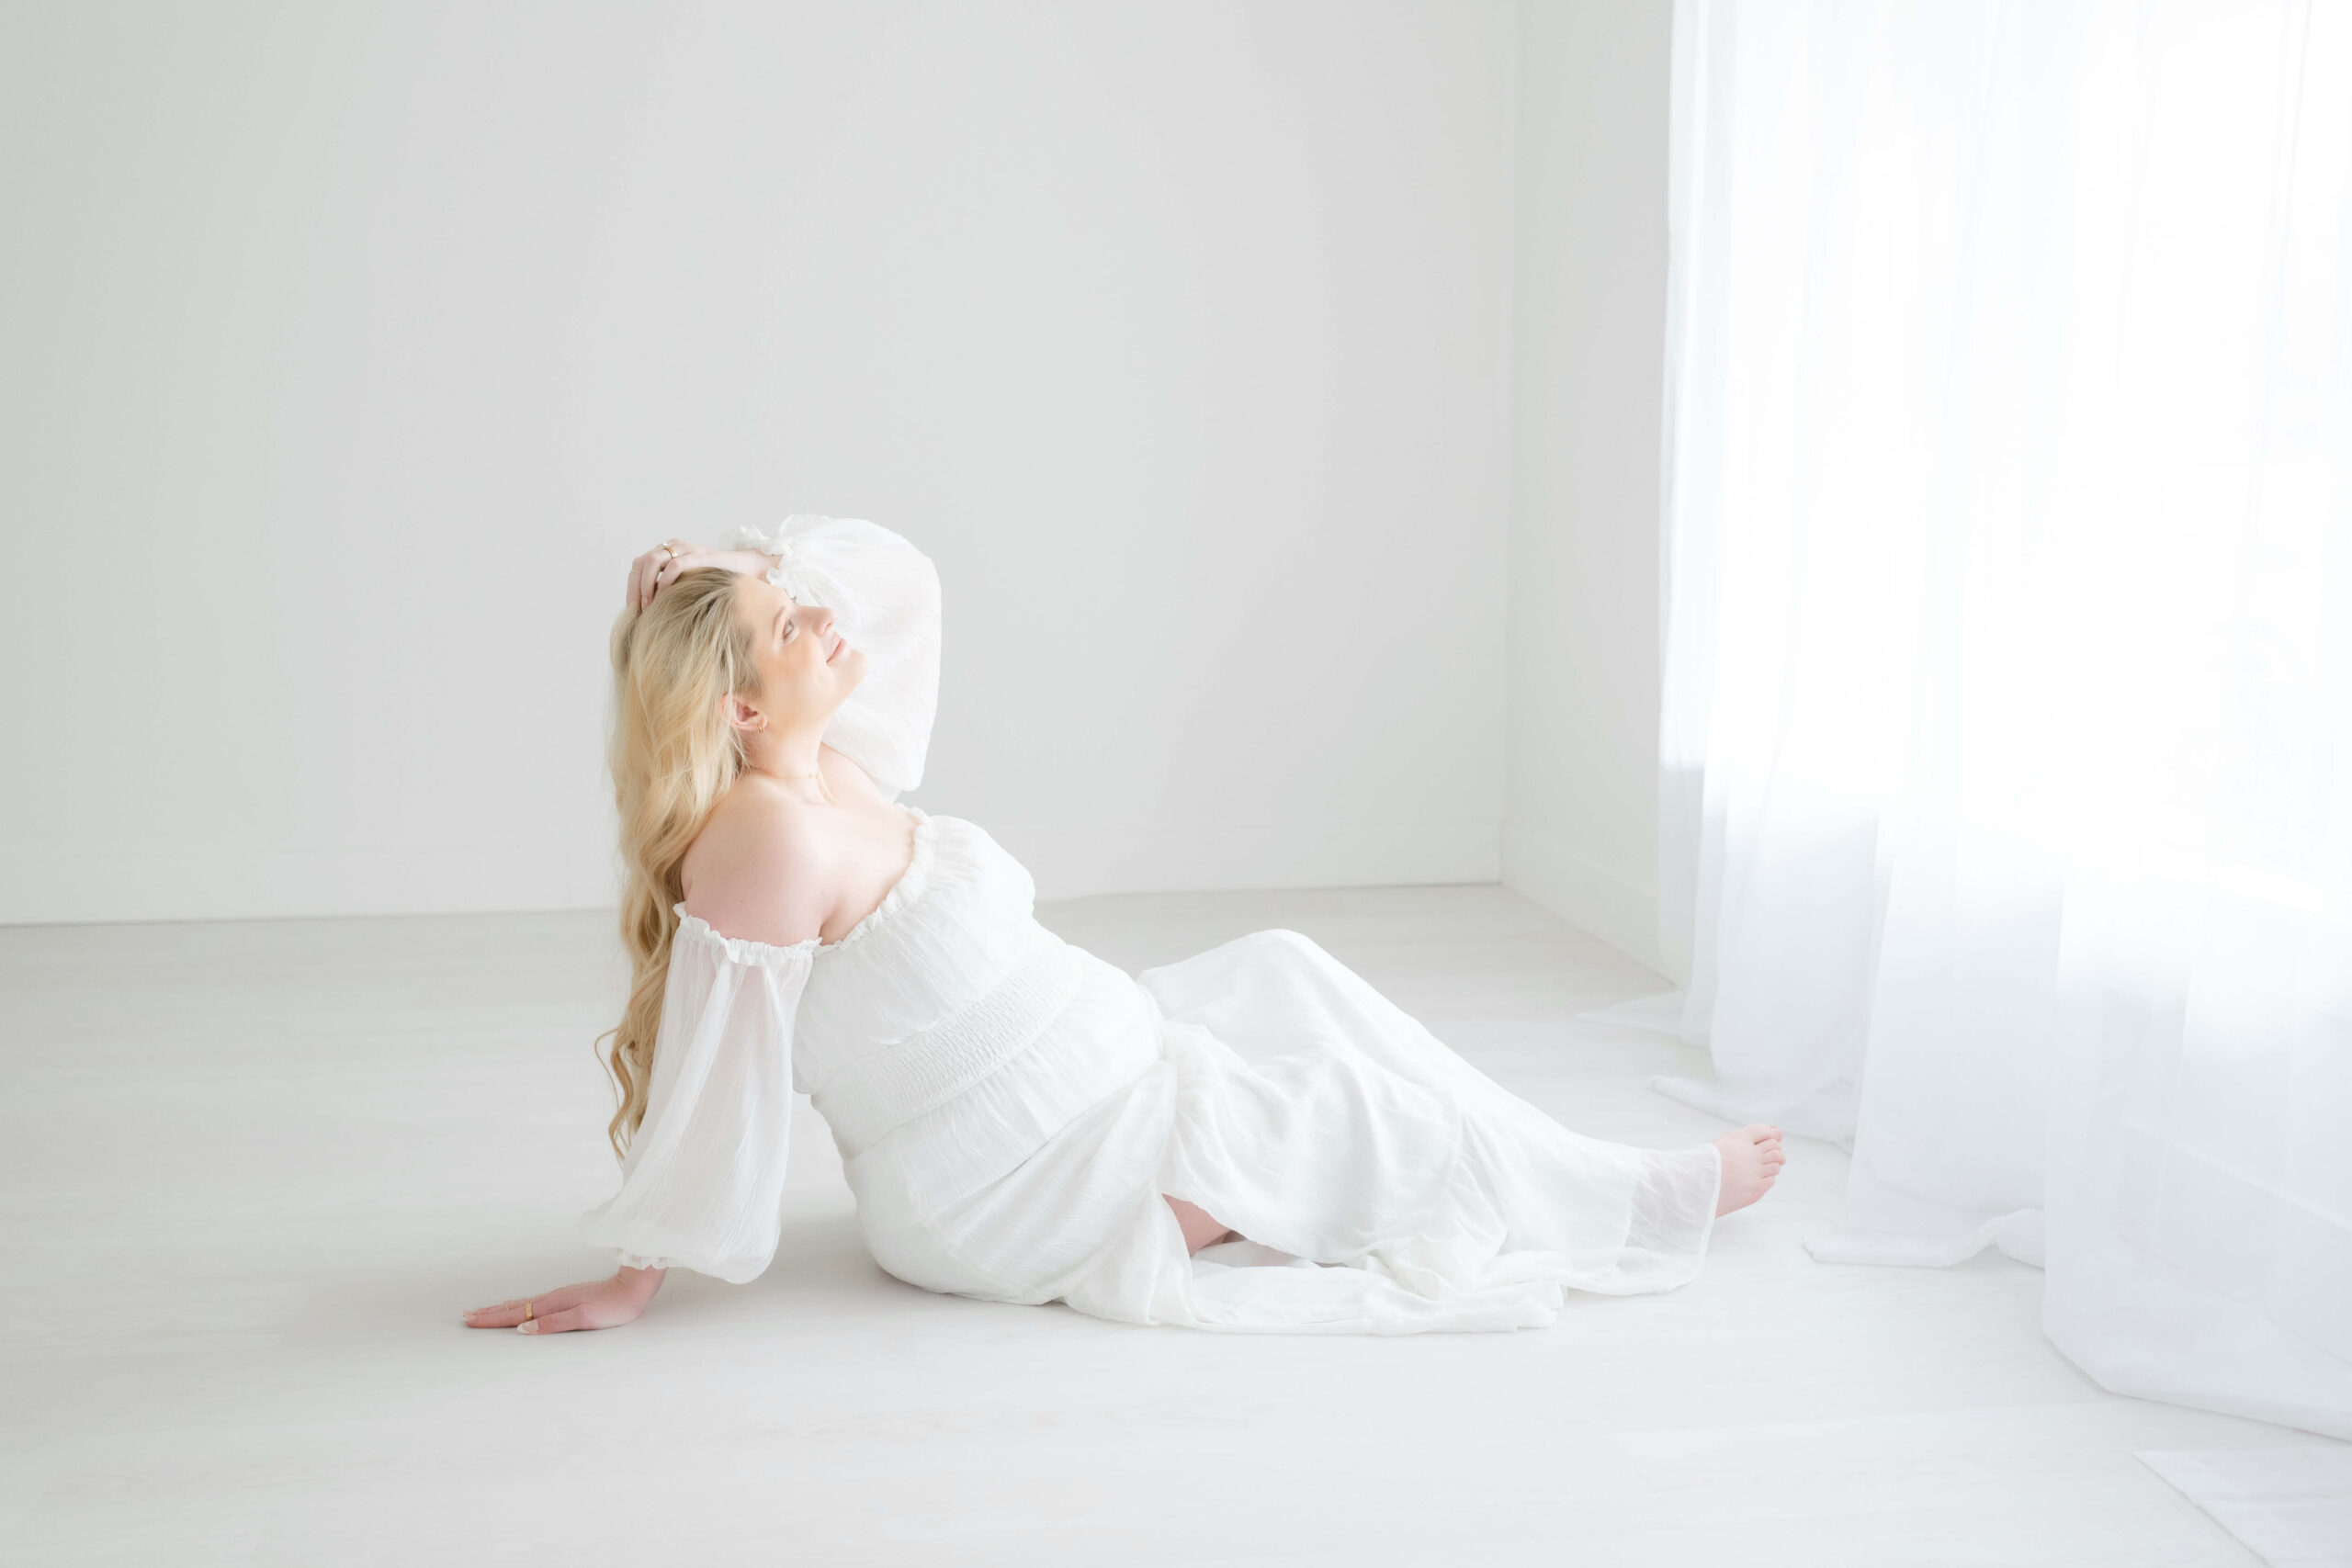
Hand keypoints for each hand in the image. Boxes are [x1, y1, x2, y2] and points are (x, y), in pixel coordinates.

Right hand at [463, 1265, 664, 1334]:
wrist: (634, 1286)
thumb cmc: (613, 1306)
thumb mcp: (584, 1319)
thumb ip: (554, 1324)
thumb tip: (523, 1330)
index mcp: (553, 1305)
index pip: (516, 1314)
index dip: (492, 1318)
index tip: (469, 1319)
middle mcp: (552, 1298)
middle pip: (514, 1306)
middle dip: (489, 1312)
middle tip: (465, 1315)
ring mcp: (559, 1296)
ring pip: (523, 1303)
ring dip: (501, 1308)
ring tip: (483, 1310)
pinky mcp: (567, 1297)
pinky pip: (534, 1301)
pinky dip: (519, 1305)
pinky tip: (518, 1305)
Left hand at [626, 540, 777, 611]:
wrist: (750, 570)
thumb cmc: (719, 582)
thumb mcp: (690, 585)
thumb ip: (672, 590)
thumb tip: (649, 613)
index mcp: (669, 552)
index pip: (638, 565)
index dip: (631, 587)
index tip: (632, 609)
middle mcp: (674, 546)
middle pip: (640, 563)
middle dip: (634, 588)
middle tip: (636, 610)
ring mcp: (686, 549)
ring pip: (651, 561)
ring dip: (646, 585)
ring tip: (649, 606)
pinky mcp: (699, 556)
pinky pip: (674, 566)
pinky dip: (664, 583)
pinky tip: (664, 599)